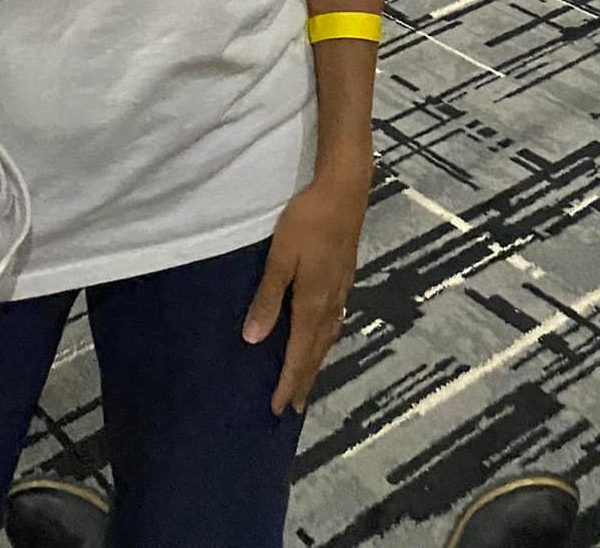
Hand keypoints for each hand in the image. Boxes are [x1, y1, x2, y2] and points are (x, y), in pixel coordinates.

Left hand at [242, 172, 367, 414]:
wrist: (345, 190)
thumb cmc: (307, 221)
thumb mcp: (279, 257)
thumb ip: (267, 299)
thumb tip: (252, 340)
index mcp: (312, 303)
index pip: (299, 354)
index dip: (289, 382)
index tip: (279, 409)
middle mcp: (330, 302)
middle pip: (317, 351)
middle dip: (305, 380)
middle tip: (295, 407)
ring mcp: (342, 288)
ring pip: (329, 336)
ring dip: (317, 361)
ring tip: (309, 378)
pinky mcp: (346, 274)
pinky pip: (335, 319)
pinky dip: (327, 337)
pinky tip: (324, 332)